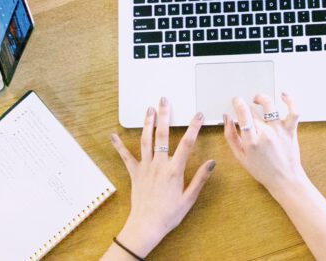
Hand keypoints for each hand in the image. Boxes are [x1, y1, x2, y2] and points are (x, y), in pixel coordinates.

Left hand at [109, 99, 214, 256]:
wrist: (146, 226)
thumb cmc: (169, 215)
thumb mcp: (189, 198)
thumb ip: (200, 178)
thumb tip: (212, 162)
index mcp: (174, 170)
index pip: (187, 144)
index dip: (193, 127)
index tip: (198, 115)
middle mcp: (159, 165)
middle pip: (162, 135)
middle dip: (164, 116)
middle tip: (164, 100)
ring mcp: (145, 167)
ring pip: (146, 140)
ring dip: (147, 123)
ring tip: (149, 109)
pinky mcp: (135, 173)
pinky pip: (126, 157)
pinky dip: (119, 146)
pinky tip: (113, 135)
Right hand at [223, 93, 306, 196]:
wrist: (285, 179)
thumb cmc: (262, 170)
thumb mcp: (240, 157)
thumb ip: (231, 136)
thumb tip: (227, 118)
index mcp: (251, 141)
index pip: (243, 114)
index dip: (238, 103)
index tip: (236, 100)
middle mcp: (266, 134)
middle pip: (254, 111)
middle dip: (247, 107)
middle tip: (245, 110)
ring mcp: (279, 131)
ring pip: (270, 106)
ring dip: (261, 98)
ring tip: (257, 99)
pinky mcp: (291, 130)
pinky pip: (293, 111)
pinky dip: (290, 101)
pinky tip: (284, 95)